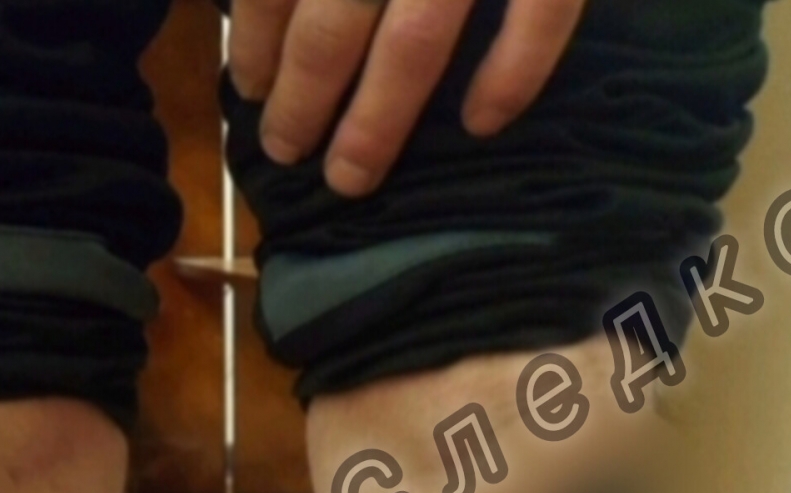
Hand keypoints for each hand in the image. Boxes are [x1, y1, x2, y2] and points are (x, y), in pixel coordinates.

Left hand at [231, 0, 586, 196]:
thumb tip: (263, 4)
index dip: (256, 41)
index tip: (248, 90)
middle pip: (333, 23)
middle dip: (303, 99)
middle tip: (287, 153)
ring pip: (415, 39)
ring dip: (377, 118)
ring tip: (351, 177)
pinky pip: (541, 16)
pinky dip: (511, 74)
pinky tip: (482, 124)